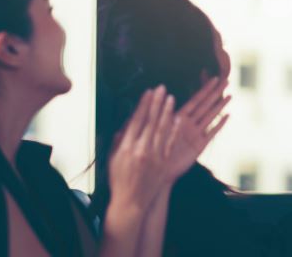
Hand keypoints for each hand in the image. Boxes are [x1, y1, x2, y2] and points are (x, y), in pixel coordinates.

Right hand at [107, 87, 180, 214]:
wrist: (131, 202)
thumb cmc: (119, 181)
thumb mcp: (112, 159)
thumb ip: (119, 140)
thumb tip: (126, 124)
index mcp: (127, 147)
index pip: (136, 121)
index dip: (143, 105)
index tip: (148, 92)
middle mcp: (142, 150)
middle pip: (151, 121)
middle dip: (157, 103)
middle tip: (162, 88)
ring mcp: (155, 156)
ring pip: (162, 130)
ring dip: (167, 112)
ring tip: (171, 98)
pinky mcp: (164, 163)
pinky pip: (170, 144)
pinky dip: (174, 131)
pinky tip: (178, 119)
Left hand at [160, 77, 230, 183]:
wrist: (156, 170)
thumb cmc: (151, 150)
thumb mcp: (154, 129)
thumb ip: (159, 113)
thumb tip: (156, 93)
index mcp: (178, 117)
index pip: (195, 99)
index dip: (205, 89)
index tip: (214, 76)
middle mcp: (188, 123)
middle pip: (205, 104)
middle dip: (216, 93)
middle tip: (227, 80)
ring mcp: (195, 134)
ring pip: (210, 116)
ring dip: (220, 106)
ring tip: (230, 95)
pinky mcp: (199, 146)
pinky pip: (212, 133)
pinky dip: (219, 125)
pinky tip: (228, 116)